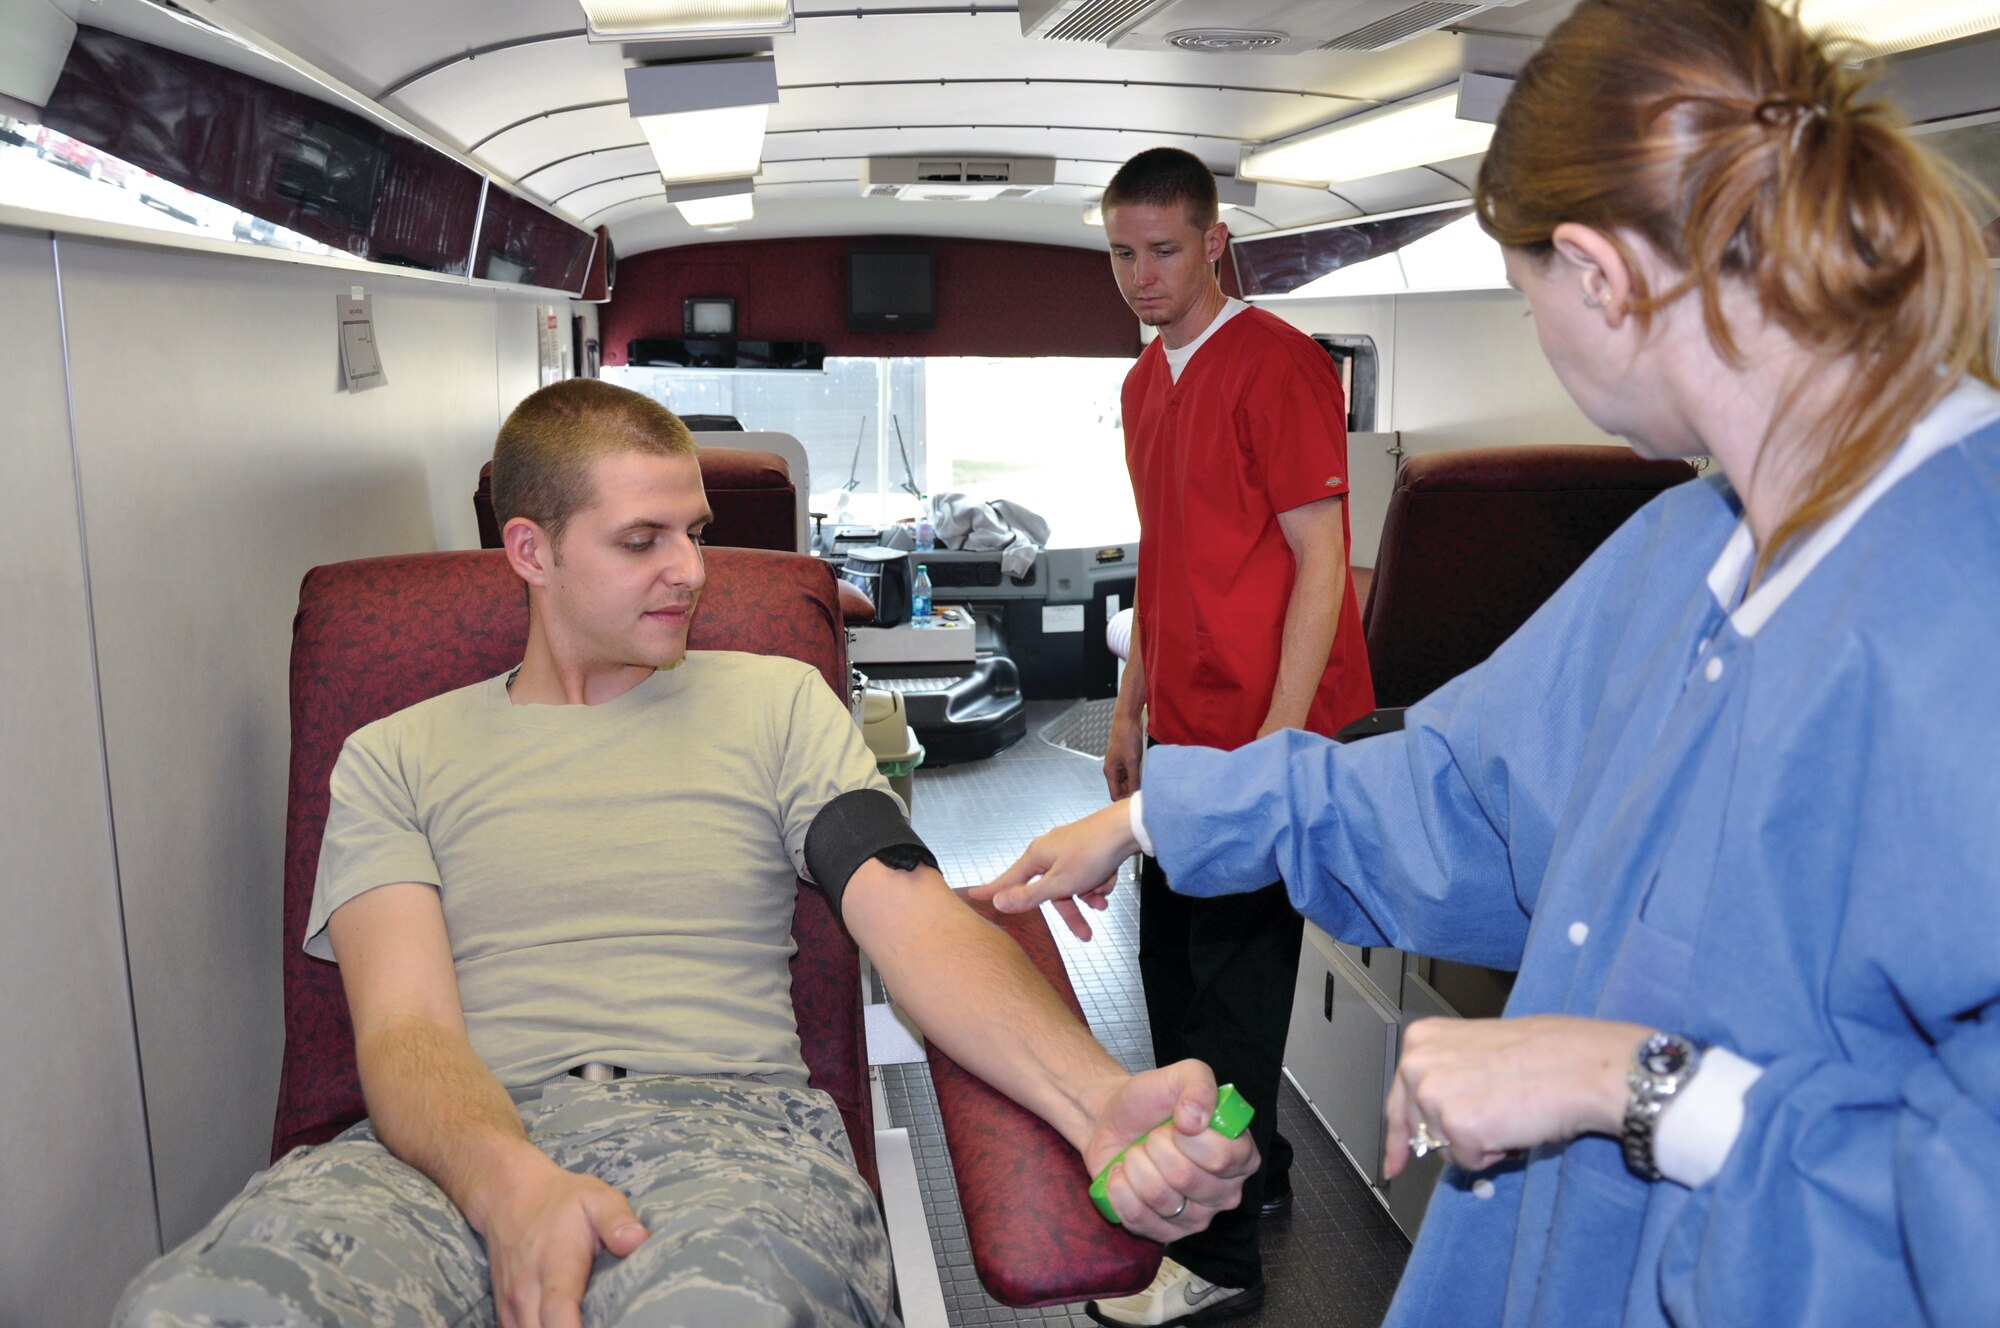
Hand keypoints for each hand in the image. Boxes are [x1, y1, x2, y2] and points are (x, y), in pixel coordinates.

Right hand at [479, 1158, 649, 1327]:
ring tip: (590, 1323)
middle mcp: (526, 1290)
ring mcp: (511, 1304)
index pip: (559, 1314)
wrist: (510, 1197)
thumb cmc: (562, 1200)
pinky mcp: (505, 1312)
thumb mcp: (596, 1198)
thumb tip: (638, 1242)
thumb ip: (617, 1221)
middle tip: (606, 1323)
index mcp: (554, 1265)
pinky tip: (565, 1325)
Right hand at [967, 802, 1138, 940]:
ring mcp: (1070, 848)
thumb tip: (998, 902)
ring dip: (1088, 896)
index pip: (1008, 879)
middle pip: (1050, 889)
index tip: (971, 896)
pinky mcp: (1089, 848)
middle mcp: (1050, 850)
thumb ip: (1029, 896)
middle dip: (1070, 910)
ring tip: (1103, 902)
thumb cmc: (1092, 854)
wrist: (1127, 829)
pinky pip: (1088, 874)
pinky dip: (1098, 882)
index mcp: (1036, 855)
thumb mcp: (1059, 883)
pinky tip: (1110, 880)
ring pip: (1073, 883)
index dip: (992, 891)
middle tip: (1085, 935)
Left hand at [1079, 1060, 1259, 1241]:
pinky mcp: (1165, 1233)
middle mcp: (1225, 1191)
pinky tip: (1123, 1174)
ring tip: (1137, 1153)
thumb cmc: (1153, 1102)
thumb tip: (1196, 1119)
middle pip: (1186, 1178)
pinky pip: (1137, 1217)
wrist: (1115, 1122)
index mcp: (1240, 1155)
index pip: (1222, 1157)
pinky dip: (1119, 1188)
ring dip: (1136, 1165)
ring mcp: (1196, 1217)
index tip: (1176, 1121)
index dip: (1190, 1138)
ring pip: (1160, 1198)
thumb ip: (1198, 1084)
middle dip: (1156, 1146)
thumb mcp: (1180, 1075)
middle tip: (1153, 1136)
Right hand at [1104, 711, 1144, 799]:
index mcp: (1110, 772)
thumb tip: (1136, 795)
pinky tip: (1149, 773)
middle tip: (1147, 794)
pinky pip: (1134, 772)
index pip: (1115, 795)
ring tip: (1149, 783)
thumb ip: (1134, 779)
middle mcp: (1114, 770)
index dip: (1125, 801)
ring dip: (1139, 783)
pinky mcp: (1129, 759)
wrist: (1128, 720)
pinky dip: (1141, 774)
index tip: (1138, 802)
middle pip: (1123, 789)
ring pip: (1130, 781)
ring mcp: (1121, 765)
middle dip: (1133, 792)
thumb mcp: (1132, 761)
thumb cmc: (1126, 738)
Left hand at [1383, 1015, 1649, 1178]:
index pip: (1398, 1101)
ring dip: (1477, 1144)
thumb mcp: (1478, 1052)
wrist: (1581, 1067)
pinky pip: (1467, 1162)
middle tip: (1493, 1119)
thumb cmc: (1545, 1056)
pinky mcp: (1457, 1125)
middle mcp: (1418, 1064)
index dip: (1399, 1138)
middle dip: (1453, 1138)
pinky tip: (1512, 1126)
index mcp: (1422, 1040)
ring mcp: (1434, 1095)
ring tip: (1508, 1112)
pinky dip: (1492, 1155)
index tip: (1394, 1162)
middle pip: (1421, 1130)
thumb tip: (1429, 1119)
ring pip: (1444, 1149)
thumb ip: (1447, 1076)